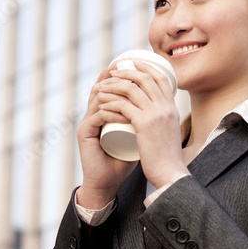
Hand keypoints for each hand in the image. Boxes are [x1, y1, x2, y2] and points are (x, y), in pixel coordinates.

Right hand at [76, 66, 138, 205]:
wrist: (108, 182)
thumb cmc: (123, 160)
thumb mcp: (135, 135)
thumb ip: (144, 122)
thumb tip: (163, 105)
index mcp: (102, 112)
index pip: (108, 87)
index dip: (119, 74)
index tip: (136, 66)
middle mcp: (92, 113)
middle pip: (101, 87)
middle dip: (117, 78)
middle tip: (133, 74)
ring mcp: (87, 122)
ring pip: (99, 98)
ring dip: (118, 95)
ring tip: (135, 93)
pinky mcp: (84, 133)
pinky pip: (98, 116)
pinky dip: (113, 113)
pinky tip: (127, 115)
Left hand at [95, 60, 188, 189]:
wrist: (171, 175)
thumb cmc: (167, 159)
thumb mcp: (170, 133)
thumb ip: (164, 123)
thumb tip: (155, 117)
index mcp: (173, 109)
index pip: (162, 79)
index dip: (147, 68)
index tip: (134, 62)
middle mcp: (166, 108)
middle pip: (145, 79)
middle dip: (127, 71)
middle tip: (113, 72)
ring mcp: (156, 115)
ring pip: (132, 90)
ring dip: (114, 85)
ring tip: (102, 87)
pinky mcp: (144, 124)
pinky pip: (124, 106)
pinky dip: (111, 102)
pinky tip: (101, 104)